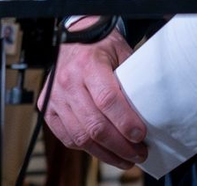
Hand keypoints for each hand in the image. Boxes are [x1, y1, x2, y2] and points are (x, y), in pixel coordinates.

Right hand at [42, 21, 145, 169]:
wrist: (75, 38)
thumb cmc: (101, 45)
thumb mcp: (121, 52)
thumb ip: (131, 77)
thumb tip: (148, 108)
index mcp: (89, 63)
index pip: (107, 99)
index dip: (125, 122)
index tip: (141, 135)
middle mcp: (68, 80)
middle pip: (95, 125)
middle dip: (120, 145)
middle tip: (138, 153)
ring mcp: (55, 97)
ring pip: (81, 137)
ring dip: (106, 153)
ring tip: (124, 158)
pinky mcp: (48, 109)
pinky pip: (68, 138)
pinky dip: (87, 148)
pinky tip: (103, 150)